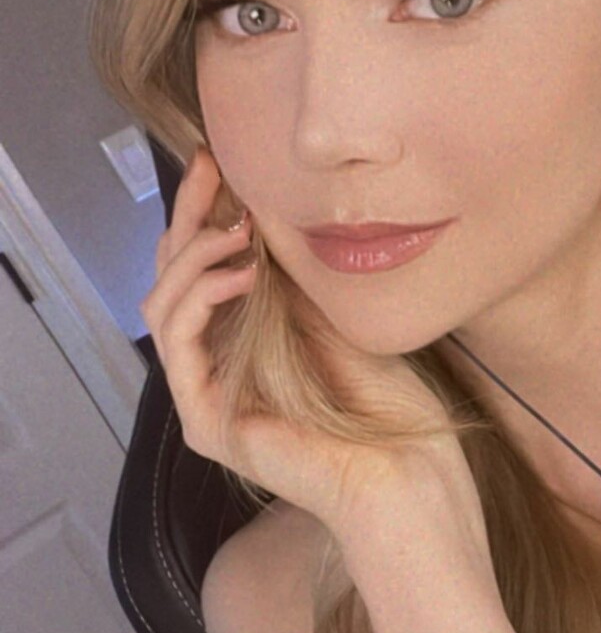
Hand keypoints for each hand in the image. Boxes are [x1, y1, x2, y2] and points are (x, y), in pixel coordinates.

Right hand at [139, 146, 491, 556]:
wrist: (407, 472)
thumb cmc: (386, 404)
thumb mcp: (332, 312)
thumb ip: (288, 273)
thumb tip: (258, 207)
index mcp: (240, 347)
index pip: (200, 272)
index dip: (201, 215)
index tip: (216, 161)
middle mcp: (213, 371)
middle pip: (169, 281)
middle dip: (187, 220)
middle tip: (211, 170)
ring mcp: (204, 398)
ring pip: (161, 306)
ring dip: (193, 254)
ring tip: (239, 230)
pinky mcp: (205, 421)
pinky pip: (179, 342)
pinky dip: (201, 296)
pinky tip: (242, 271)